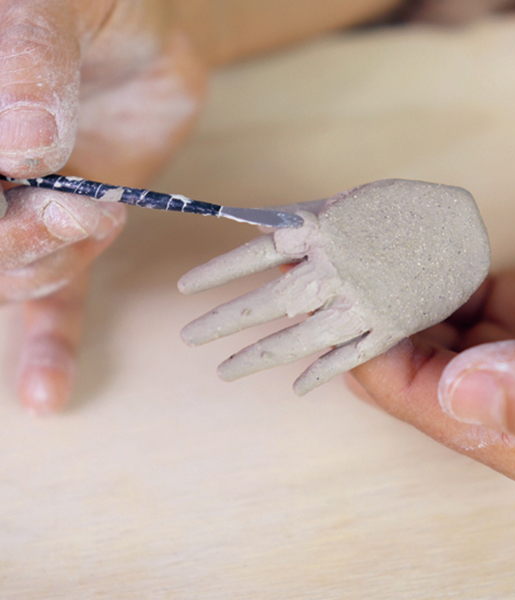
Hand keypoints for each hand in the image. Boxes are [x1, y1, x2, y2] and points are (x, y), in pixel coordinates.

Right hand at [0, 0, 204, 412]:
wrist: (150, 30)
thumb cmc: (97, 0)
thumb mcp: (54, 4)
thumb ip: (30, 58)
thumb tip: (25, 143)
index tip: (27, 183)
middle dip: (21, 236)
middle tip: (71, 201)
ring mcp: (22, 210)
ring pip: (16, 272)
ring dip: (53, 260)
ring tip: (93, 212)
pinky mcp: (74, 231)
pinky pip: (56, 300)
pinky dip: (50, 347)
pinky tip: (45, 394)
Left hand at [350, 239, 514, 501]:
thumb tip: (460, 391)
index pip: (413, 398)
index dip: (363, 354)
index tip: (326, 309)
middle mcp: (508, 400)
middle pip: (410, 362)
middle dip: (362, 324)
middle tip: (316, 279)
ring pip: (428, 324)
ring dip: (387, 296)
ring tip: (344, 263)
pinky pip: (458, 290)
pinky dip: (427, 272)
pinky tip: (399, 256)